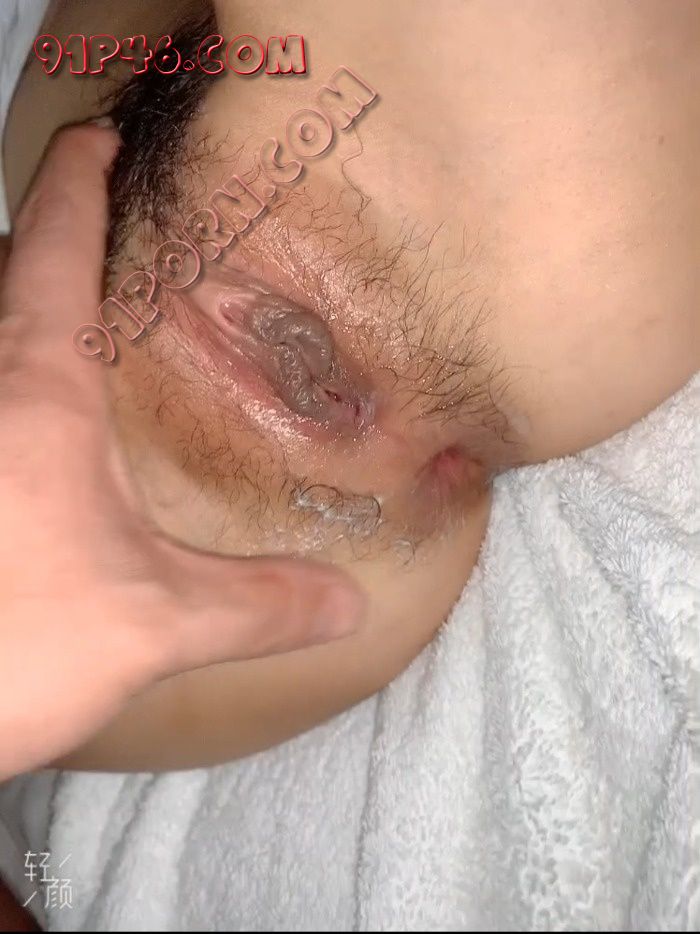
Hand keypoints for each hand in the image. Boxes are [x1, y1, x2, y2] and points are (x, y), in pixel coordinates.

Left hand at [0, 121, 362, 779]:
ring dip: (24, 304)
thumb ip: (258, 605)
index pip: (51, 248)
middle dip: (45, 236)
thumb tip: (349, 602)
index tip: (100, 137)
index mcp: (36, 391)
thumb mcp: (153, 623)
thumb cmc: (11, 644)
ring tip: (90, 318)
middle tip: (112, 236)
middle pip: (4, 277)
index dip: (77, 182)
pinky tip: (52, 431)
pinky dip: (16, 374)